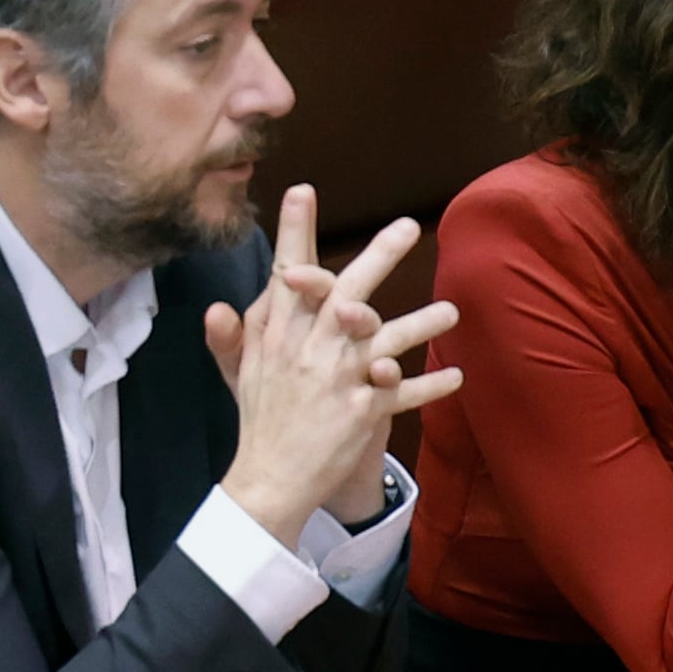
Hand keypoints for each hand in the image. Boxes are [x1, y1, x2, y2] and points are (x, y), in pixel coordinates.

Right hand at [204, 186, 460, 544]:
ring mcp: (337, 380)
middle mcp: (308, 350)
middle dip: (378, 255)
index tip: (303, 190)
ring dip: (422, 323)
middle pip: (347, 292)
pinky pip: (404, 394)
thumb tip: (216, 306)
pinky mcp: (361, 412)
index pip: (288, 274)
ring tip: (451, 312)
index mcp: (278, 336)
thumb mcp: (239, 376)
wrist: (268, 481)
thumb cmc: (260, 421)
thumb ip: (231, 339)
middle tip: (408, 224)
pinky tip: (456, 377)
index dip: (295, 231)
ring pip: (386, 341)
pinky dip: (430, 387)